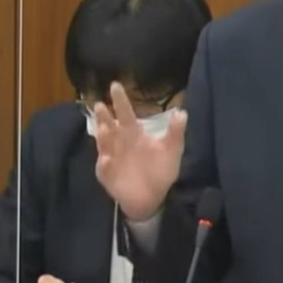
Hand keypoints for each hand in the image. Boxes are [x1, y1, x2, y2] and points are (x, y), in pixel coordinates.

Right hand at [93, 82, 186, 220]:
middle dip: (104, 116)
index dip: (120, 100)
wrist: (152, 197)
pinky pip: (104, 167)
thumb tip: (182, 112)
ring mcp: (110, 157)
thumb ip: (176, 132)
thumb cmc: (160, 170)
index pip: (125, 113)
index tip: (115, 85)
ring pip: (103, 143)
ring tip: (104, 128)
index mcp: (133, 133)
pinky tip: (107, 159)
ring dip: (102, 136)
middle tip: (100, 105)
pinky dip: (104, 163)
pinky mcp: (106, 173)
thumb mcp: (172, 150)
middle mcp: (119, 142)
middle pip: (109, 125)